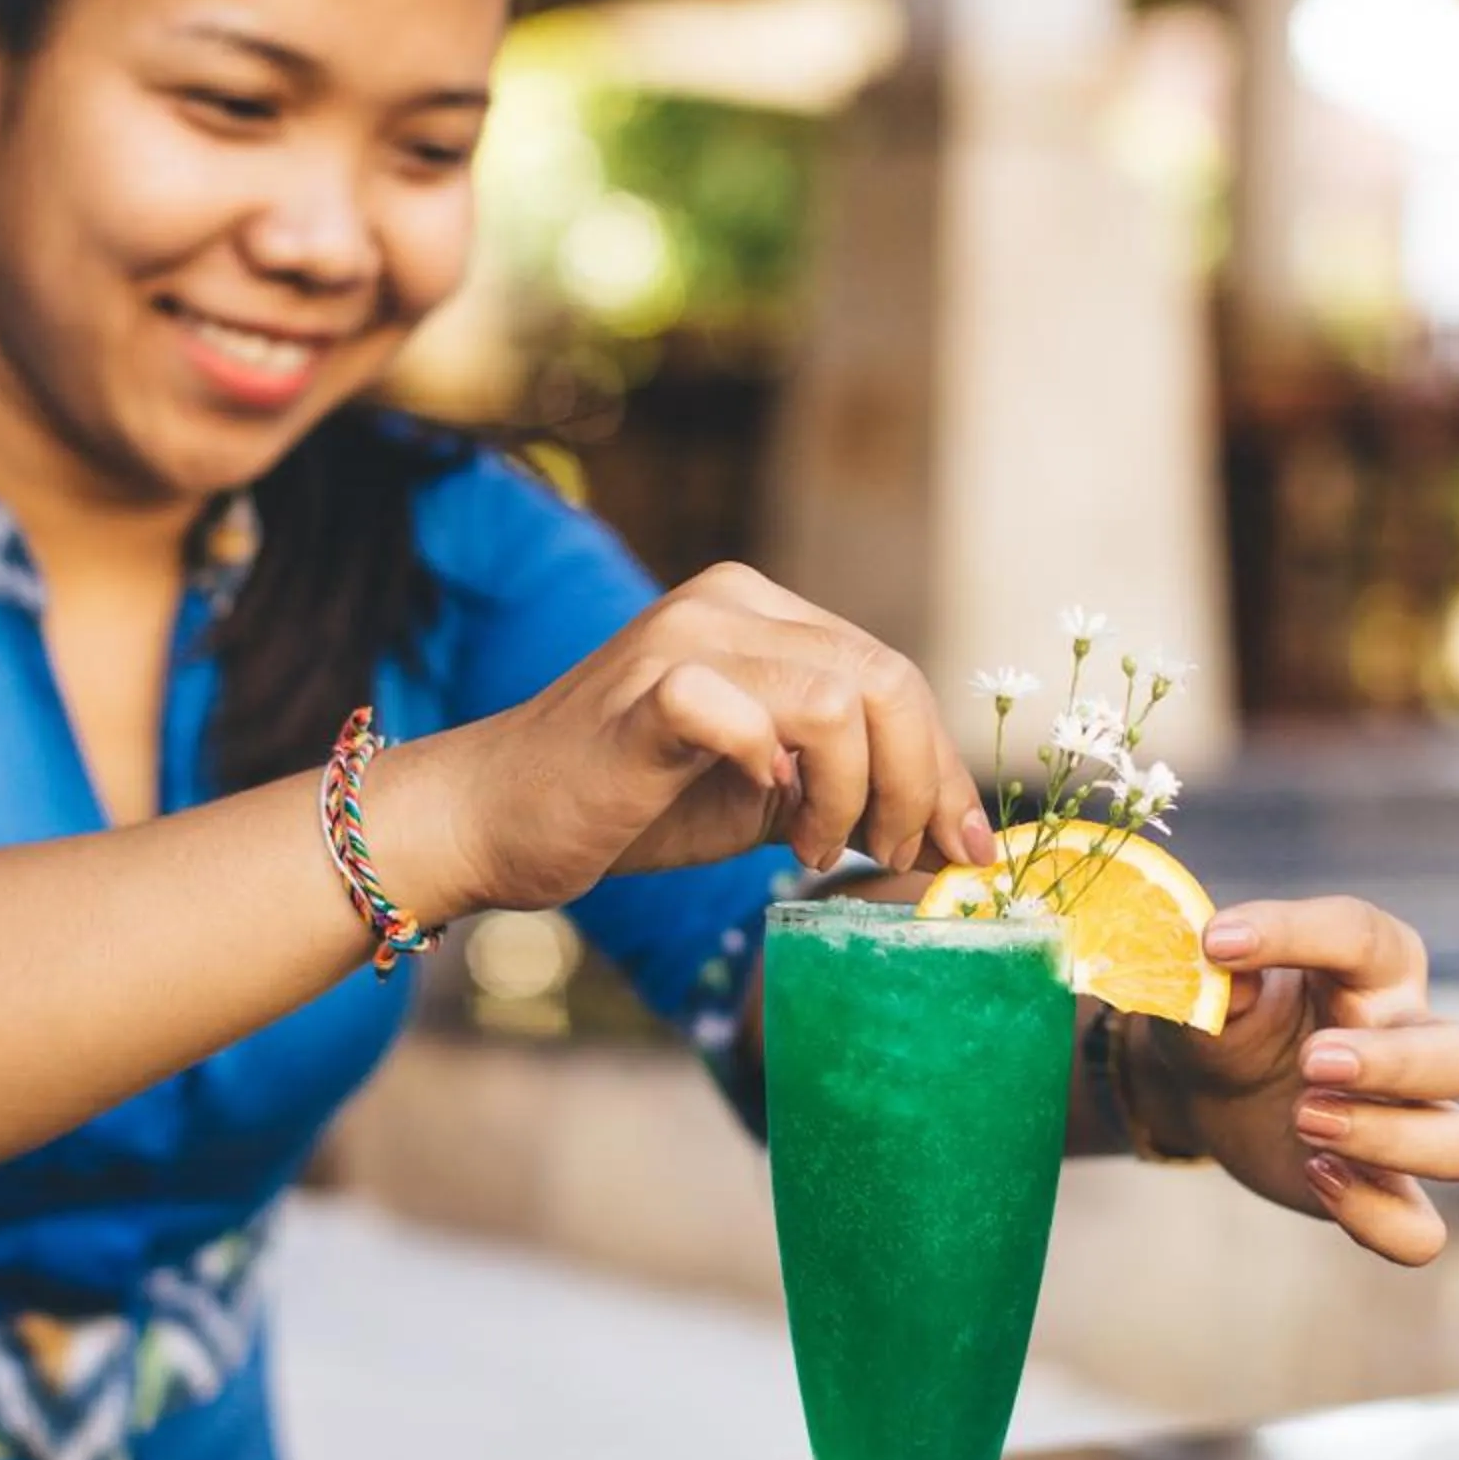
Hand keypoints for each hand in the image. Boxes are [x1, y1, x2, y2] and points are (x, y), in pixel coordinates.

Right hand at [400, 561, 995, 921]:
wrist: (494, 819)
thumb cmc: (626, 805)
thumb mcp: (761, 792)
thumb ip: (844, 788)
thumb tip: (947, 832)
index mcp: (761, 612)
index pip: (893, 675)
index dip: (944, 767)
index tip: (964, 850)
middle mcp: (729, 604)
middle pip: (887, 681)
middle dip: (921, 785)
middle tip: (899, 856)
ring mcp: (685, 637)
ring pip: (842, 701)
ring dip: (853, 794)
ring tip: (811, 849)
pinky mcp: (648, 691)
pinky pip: (752, 718)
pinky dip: (781, 777)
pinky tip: (769, 818)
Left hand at [1133, 897, 1458, 1266]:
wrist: (1209, 1088)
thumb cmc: (1230, 1021)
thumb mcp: (1208, 991)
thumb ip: (1216, 979)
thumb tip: (1219, 963)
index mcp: (1372, 968)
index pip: (1362, 934)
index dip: (1294, 933)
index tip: (1219, 943)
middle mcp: (1410, 1041)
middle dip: (1391, 1063)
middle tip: (1310, 1063)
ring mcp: (1407, 1122)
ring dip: (1387, 1139)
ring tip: (1303, 1120)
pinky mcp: (1385, 1190)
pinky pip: (1422, 1231)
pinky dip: (1378, 1218)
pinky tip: (1317, 1179)